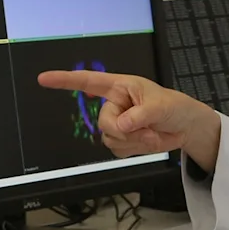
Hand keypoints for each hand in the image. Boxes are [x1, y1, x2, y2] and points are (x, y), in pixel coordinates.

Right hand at [37, 70, 221, 170]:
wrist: (184, 127)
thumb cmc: (173, 106)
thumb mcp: (160, 105)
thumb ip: (140, 114)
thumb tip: (122, 124)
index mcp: (119, 87)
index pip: (87, 82)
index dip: (64, 80)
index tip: (44, 79)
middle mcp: (114, 104)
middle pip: (103, 121)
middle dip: (124, 130)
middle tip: (146, 128)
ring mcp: (117, 124)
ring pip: (109, 139)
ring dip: (134, 141)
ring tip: (151, 134)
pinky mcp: (122, 141)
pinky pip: (118, 151)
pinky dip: (135, 150)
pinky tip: (147, 141)